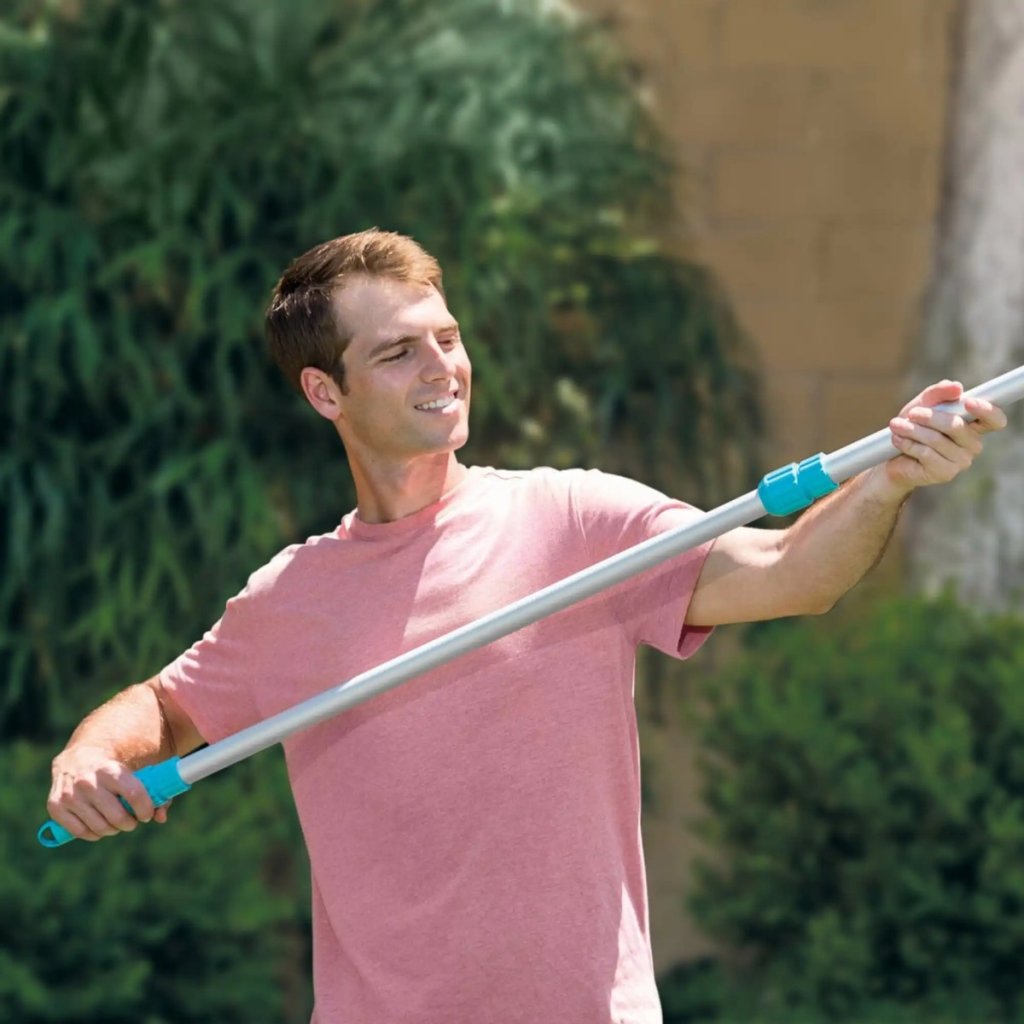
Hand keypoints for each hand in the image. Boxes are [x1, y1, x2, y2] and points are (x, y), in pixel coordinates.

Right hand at [47, 745, 169, 841]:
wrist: (80, 755)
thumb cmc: (115, 766)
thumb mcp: (136, 769)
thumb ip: (155, 791)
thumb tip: (161, 816)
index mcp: (111, 769)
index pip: (134, 795)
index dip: (145, 810)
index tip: (147, 814)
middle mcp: (87, 781)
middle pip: (117, 817)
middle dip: (129, 823)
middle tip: (131, 820)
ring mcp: (69, 795)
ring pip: (99, 827)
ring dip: (112, 829)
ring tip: (116, 821)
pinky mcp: (55, 805)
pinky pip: (79, 832)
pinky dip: (93, 833)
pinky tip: (98, 825)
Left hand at [883, 380, 1006, 495]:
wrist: (893, 457)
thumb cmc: (913, 427)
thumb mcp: (922, 404)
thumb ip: (938, 393)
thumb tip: (956, 387)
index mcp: (974, 426)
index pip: (995, 419)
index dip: (986, 410)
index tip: (967, 402)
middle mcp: (973, 444)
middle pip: (957, 426)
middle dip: (931, 417)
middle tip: (911, 413)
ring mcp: (961, 461)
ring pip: (937, 440)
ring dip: (913, 430)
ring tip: (896, 425)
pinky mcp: (945, 473)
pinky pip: (926, 454)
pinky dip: (908, 444)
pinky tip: (898, 440)